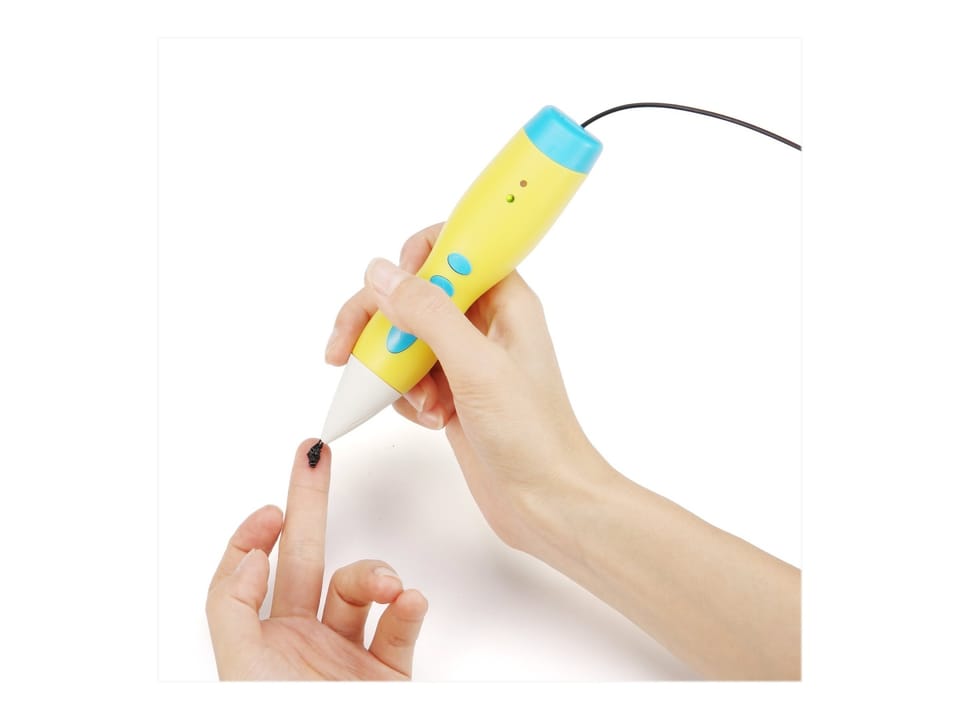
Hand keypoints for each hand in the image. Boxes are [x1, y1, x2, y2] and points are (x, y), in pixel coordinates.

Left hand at [205, 439, 427, 679]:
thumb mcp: (239, 667)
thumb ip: (232, 608)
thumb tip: (252, 557)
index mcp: (262, 640)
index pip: (253, 576)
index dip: (255, 537)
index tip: (273, 507)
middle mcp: (302, 642)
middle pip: (306, 559)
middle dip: (311, 504)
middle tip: (317, 458)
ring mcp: (346, 656)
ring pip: (362, 590)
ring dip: (376, 575)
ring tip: (387, 586)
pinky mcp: (387, 674)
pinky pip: (401, 627)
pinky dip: (410, 610)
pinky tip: (408, 601)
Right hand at [325, 224, 599, 553]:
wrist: (547, 502)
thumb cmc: (532, 435)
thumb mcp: (477, 367)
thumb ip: (429, 314)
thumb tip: (381, 273)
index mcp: (504, 300)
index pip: (452, 247)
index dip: (414, 258)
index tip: (389, 290)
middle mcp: (484, 322)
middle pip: (413, 293)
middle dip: (377, 321)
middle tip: (344, 349)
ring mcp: (466, 359)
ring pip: (403, 336)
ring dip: (393, 366)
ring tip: (417, 401)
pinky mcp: (452, 392)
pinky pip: (407, 374)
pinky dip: (405, 395)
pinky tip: (428, 419)